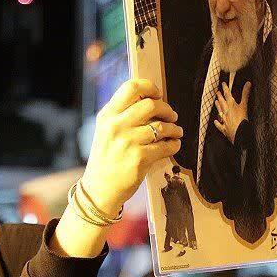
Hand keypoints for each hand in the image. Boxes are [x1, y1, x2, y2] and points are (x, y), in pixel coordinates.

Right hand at [82, 79, 182, 215]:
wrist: (100, 189)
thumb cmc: (106, 159)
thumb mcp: (105, 131)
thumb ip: (122, 115)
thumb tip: (151, 100)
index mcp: (107, 115)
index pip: (131, 87)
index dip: (150, 88)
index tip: (158, 95)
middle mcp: (116, 126)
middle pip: (151, 104)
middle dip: (167, 109)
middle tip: (172, 116)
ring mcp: (128, 142)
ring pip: (162, 126)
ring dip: (174, 128)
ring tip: (176, 132)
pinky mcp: (140, 158)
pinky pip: (166, 146)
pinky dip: (174, 144)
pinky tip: (173, 145)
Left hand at [213, 80, 250, 144]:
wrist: (238, 133)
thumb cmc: (242, 120)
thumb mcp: (245, 105)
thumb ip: (245, 94)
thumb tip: (248, 83)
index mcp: (231, 105)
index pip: (227, 94)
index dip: (225, 88)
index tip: (223, 84)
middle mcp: (226, 112)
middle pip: (222, 102)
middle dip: (220, 96)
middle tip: (217, 92)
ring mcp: (224, 120)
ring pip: (219, 112)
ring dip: (218, 106)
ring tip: (216, 102)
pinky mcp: (224, 128)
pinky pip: (219, 124)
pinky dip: (217, 122)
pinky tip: (215, 121)